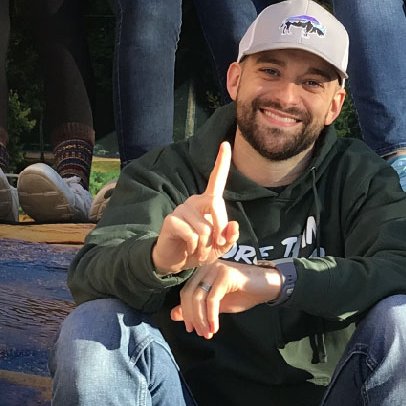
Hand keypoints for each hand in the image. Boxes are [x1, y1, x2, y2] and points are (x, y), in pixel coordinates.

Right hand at [151, 141, 238, 275]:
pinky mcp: (171, 220)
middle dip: (220, 228)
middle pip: (215, 203)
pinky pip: (192, 234)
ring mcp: (182, 208)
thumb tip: (233, 226)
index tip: (225, 144)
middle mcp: (194, 201)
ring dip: (206, 245)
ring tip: (200, 251)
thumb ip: (229, 237)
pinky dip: (195, 247)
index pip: (216, 179)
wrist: (176, 262)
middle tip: (217, 245)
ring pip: (204, 226)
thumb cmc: (200, 250)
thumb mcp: (219, 247)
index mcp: (208, 202)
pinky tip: (189, 249)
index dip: (221, 162)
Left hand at [168, 258, 280, 338]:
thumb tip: (173, 315)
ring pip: (199, 297)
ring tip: (207, 333)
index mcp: (202, 272)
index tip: (191, 329)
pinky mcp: (226, 275)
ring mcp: (216, 269)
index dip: (185, 313)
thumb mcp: (216, 304)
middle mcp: (206, 267)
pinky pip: (213, 299)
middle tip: (200, 333)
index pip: (185, 293)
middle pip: (189, 295)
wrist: (267, 287)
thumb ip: (197, 308)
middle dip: (192, 318)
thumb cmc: (243, 294)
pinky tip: (215, 327)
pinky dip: (211, 316)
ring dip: (201, 319)